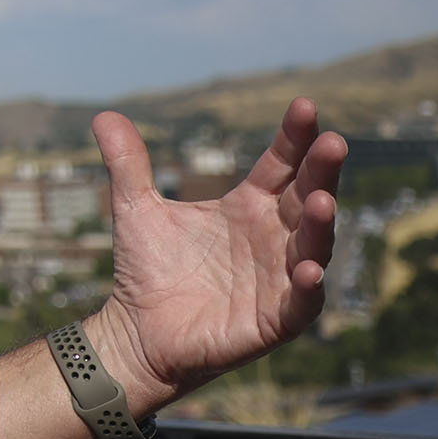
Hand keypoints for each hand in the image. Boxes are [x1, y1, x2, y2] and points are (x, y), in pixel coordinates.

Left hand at [89, 99, 345, 410]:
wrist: (138, 331)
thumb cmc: (148, 269)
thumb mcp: (135, 209)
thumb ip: (127, 164)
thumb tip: (104, 115)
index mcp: (247, 207)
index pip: (279, 166)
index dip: (293, 139)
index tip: (305, 106)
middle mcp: (271, 238)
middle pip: (305, 198)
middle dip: (321, 172)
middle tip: (333, 142)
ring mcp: (278, 278)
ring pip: (311, 247)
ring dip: (319, 225)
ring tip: (323, 200)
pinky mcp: (274, 320)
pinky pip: (300, 303)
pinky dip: (308, 287)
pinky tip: (309, 269)